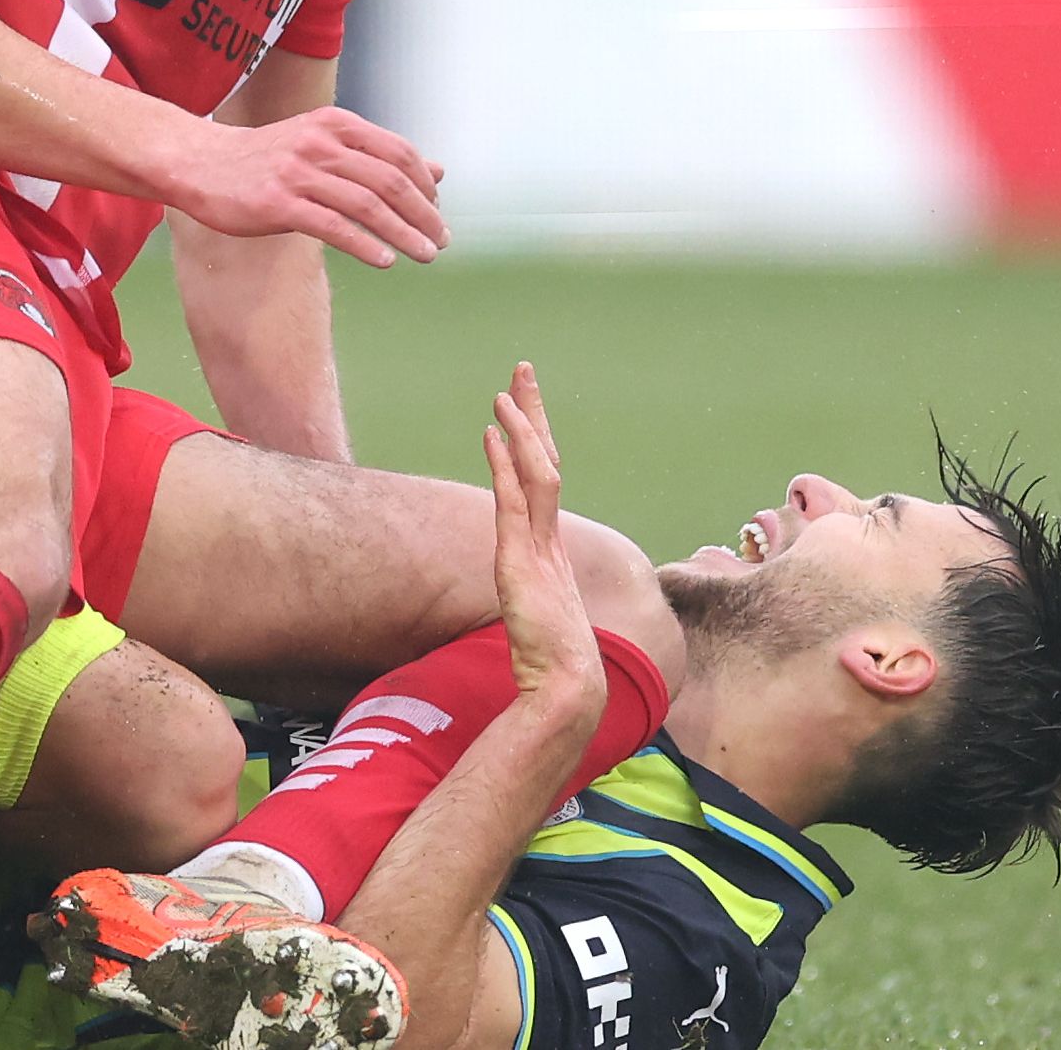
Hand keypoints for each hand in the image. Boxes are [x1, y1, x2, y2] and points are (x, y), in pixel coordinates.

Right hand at [163, 105, 446, 269]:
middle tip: (441, 241)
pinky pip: (333, 226)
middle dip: (423, 214)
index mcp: (336, 124)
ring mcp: (298, 172)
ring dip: (403, 234)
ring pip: (367, 205)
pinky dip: (364, 245)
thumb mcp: (325, 145)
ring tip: (425, 256)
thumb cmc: (268, 159)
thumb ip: (379, 157)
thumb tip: (439, 172)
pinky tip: (385, 261)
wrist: (199, 163)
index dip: (425, 186)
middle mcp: (321, 143)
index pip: (399, 153)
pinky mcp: (277, 203)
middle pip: (390, 180)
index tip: (437, 214)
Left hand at [482, 363, 600, 713]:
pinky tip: (492, 434)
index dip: (532, 442)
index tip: (519, 408)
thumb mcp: (532, 626)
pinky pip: (515, 502)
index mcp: (552, 551)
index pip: (543, 481)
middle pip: (545, 461)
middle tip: (523, 370)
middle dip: (533, 414)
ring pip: (535, 473)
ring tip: (505, 391)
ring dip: (520, 429)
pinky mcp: (523, 563)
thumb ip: (526, 605)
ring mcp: (540, 549)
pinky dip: (504, 465)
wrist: (569, 691)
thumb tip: (516, 605)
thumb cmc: (555, 669)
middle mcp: (550, 541)